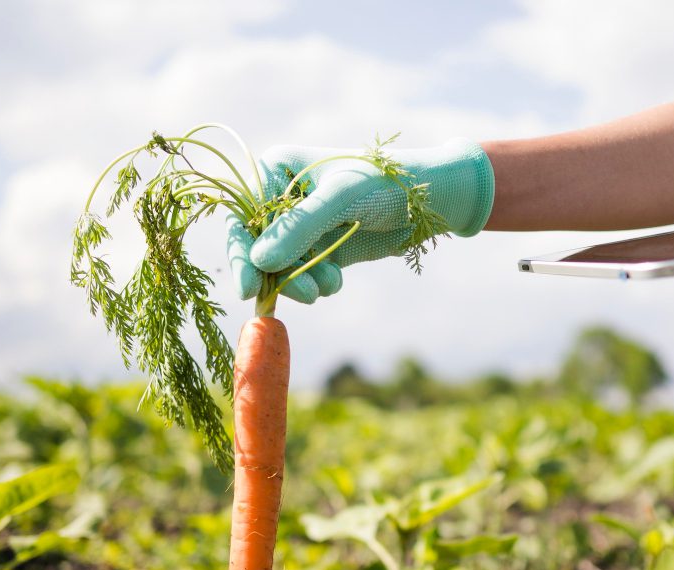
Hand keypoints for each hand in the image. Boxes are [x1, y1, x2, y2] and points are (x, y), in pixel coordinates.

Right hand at [227, 139, 494, 302]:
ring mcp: (301, 226)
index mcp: (276, 170)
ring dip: (300, 282)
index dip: (241, 252)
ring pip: (280, 266)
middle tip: (303, 296)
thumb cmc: (386, 184)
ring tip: (329, 286)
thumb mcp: (340, 199)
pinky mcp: (320, 248)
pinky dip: (315, 284)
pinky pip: (302, 275)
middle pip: (257, 246)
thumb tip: (258, 261)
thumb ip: (299, 228)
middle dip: (277, 274)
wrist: (431, 201)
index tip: (248, 288)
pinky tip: (336, 281)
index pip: (243, 216)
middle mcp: (281, 198)